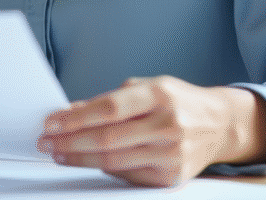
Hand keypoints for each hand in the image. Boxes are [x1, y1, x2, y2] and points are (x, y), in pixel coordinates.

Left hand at [36, 76, 265, 187]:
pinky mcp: (172, 178)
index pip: (109, 109)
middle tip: (46, 142)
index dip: (75, 118)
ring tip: (58, 154)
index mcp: (159, 95)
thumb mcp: (146, 87)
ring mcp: (172, 154)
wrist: (219, 125)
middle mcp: (168, 125)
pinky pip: (128, 176)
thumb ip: (108, 100)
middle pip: (108, 139)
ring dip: (79, 159)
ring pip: (114, 162)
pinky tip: (87, 162)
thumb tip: (70, 112)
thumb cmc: (177, 101)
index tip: (51, 122)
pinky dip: (103, 169)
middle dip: (70, 143)